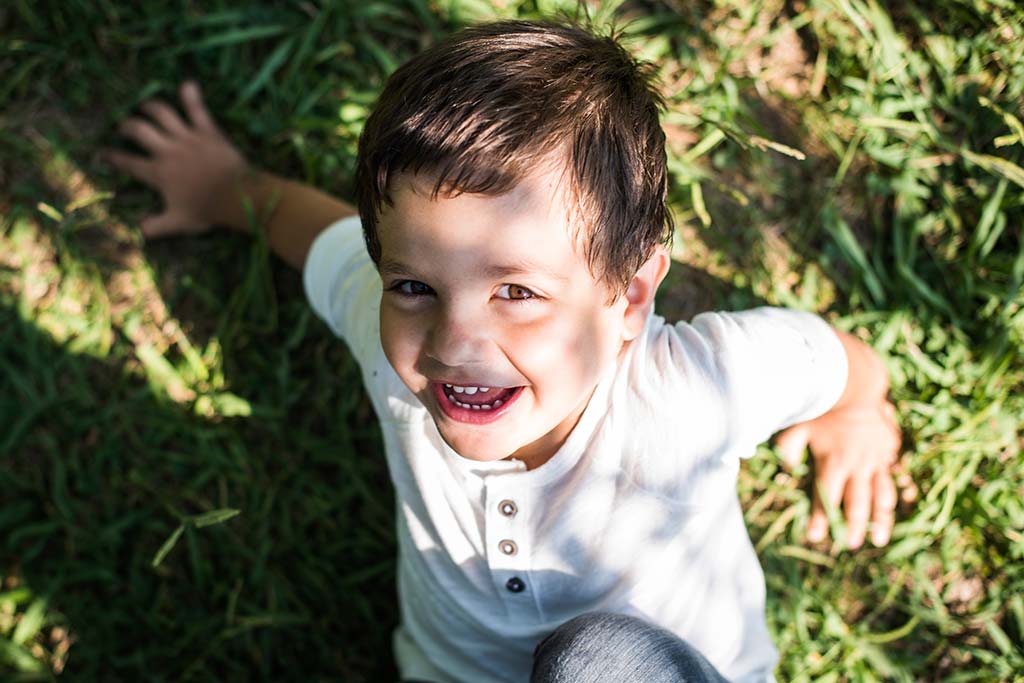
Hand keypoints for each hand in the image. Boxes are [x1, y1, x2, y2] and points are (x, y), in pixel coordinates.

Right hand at [105, 81, 247, 237]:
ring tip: (144, 105)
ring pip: (162, 114)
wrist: (237, 197)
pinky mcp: (207, 131)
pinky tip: (188, 83)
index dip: (113, 158)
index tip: (103, 154)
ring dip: (150, 106)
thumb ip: (155, 227)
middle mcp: (167, 151)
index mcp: (158, 173)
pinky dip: (192, 95)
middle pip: (139, 131)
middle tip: (124, 126)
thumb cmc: (207, 210)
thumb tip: (136, 233)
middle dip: (127, 126)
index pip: (128, 163)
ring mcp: (187, 138)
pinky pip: (197, 109)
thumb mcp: (178, 223)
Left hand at [776, 399, 904, 549]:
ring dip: (881, 519)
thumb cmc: (823, 405)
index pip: (825, 498)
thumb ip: (788, 447)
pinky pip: (895, 477)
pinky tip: (903, 506)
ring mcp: (876, 460)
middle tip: (851, 545)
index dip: (820, 519)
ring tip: (880, 538)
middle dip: (853, 527)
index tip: (814, 538)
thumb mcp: (798, 424)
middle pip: (856, 504)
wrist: (856, 386)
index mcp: (833, 463)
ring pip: (881, 496)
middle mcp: (857, 467)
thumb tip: (783, 469)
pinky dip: (900, 494)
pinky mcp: (889, 451)